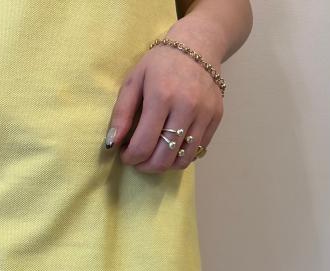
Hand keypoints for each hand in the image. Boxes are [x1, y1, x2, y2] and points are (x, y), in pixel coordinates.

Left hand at [106, 36, 223, 172]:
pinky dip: (181, 156)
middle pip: (164, 157)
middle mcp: (187, 107)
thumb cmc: (159, 64)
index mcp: (161, 97)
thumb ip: (121, 114)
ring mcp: (205, 113)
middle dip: (146, 166)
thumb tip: (112, 144)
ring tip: (153, 157)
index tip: (125, 154)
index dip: (131, 158)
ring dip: (164, 166)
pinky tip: (170, 147)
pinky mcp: (217, 117)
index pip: (144, 144)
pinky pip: (198, 150)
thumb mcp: (133, 82)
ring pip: (183, 159)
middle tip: (137, 160)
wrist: (198, 45)